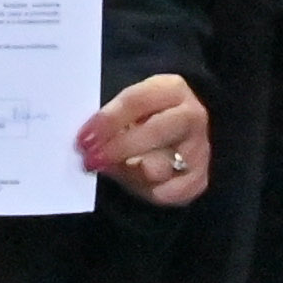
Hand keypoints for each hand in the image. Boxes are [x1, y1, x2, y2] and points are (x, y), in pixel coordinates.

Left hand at [82, 71, 208, 206]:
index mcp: (172, 89)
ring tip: (106, 168)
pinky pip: (165, 193)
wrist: (177, 136)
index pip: (137, 101)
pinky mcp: (198, 180)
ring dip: (127, 171)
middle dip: (118, 148)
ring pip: (159, 168)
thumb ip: (112, 119)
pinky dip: (142, 190)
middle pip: (155, 132)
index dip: (108, 120)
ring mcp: (198, 150)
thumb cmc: (144, 118)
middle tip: (90, 159)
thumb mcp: (131, 107)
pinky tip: (129, 180)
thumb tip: (88, 140)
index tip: (83, 137)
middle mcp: (192, 117)